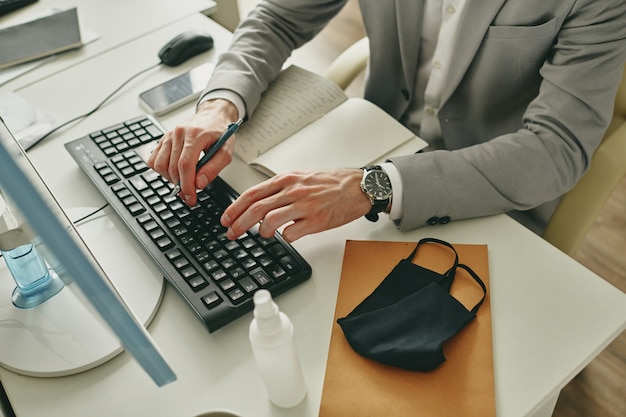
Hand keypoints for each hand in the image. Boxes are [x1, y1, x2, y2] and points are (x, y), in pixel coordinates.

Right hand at [147, 99, 238, 205]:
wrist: (212, 115)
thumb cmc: (220, 132)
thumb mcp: (226, 151)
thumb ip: (214, 168)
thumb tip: (199, 184)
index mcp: (195, 135)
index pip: (185, 165)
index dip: (187, 185)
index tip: (191, 198)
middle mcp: (178, 133)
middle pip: (172, 167)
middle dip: (180, 186)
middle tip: (190, 195)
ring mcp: (168, 135)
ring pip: (160, 165)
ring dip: (170, 179)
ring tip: (183, 182)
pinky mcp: (163, 139)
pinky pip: (154, 159)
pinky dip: (161, 171)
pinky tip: (174, 173)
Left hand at [220, 169, 371, 242]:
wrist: (357, 187)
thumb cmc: (330, 183)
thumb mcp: (300, 177)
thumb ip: (279, 189)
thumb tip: (258, 203)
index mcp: (286, 179)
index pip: (252, 193)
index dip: (234, 208)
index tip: (226, 218)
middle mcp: (293, 191)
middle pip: (256, 209)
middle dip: (239, 223)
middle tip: (231, 233)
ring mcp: (304, 206)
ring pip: (270, 221)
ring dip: (261, 231)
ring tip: (261, 234)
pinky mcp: (316, 221)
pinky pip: (291, 233)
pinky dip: (284, 237)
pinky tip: (286, 235)